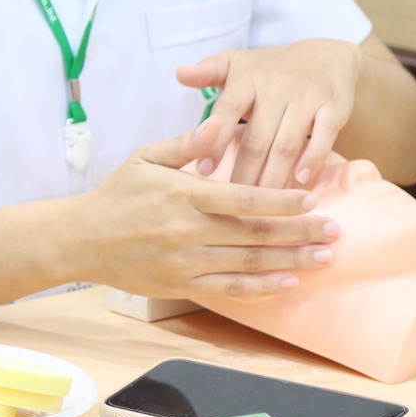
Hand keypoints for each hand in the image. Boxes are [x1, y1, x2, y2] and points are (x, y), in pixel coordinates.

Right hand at [65, 128, 338, 299]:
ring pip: (248, 264)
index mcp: (183, 194)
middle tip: (334, 231)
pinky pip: (227, 291)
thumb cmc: (116, 194)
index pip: (243, 197)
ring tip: (323, 258)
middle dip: (299, 232)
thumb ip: (184, 145)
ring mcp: (185, 261)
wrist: (81, 238)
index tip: (312, 199)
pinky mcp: (179, 285)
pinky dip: (259, 289)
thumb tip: (217, 125)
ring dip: (290, 261)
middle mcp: (188, 230)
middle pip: (255, 233)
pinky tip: (287, 283)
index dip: (281, 200)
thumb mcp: (145, 158)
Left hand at [178, 38, 364, 188]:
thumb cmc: (271, 68)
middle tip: (231, 203)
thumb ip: (208, 72)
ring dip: (274, 175)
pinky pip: (323, 136)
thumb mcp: (238, 63)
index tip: (201, 171)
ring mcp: (306, 97)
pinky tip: (299, 181)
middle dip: (244, 172)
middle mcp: (276, 87)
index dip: (215, 141)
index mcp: (248, 79)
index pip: (227, 110)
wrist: (326, 55)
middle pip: (257, 138)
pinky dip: (312, 159)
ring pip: (287, 143)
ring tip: (262, 203)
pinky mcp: (333, 107)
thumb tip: (179, 73)